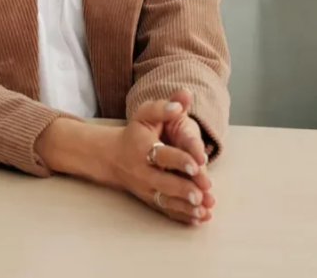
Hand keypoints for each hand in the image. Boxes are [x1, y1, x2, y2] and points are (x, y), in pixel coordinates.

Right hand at [107, 98, 214, 224]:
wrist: (112, 156)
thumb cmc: (135, 133)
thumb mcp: (146, 114)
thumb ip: (164, 106)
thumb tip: (184, 96)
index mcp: (143, 148)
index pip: (163, 155)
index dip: (180, 159)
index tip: (198, 164)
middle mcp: (143, 171)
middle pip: (164, 183)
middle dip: (183, 190)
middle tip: (201, 194)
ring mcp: (146, 188)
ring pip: (166, 200)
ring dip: (185, 207)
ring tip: (204, 210)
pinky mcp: (150, 199)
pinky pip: (166, 210)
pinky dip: (182, 216)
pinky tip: (198, 219)